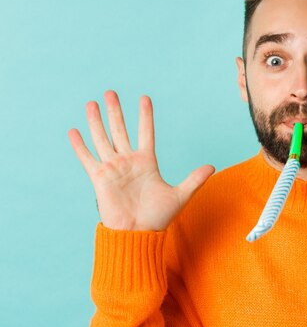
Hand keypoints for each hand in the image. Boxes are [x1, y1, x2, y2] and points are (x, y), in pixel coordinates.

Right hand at [68, 90, 214, 230]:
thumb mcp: (180, 196)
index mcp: (147, 162)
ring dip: (96, 121)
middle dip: (116, 111)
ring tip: (92, 103)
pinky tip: (73, 131)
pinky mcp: (99, 178)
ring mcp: (113, 168)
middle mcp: (128, 161)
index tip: (144, 98)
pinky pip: (88, 158)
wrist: (137, 234)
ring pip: (103, 139)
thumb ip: (194, 180)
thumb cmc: (158, 218)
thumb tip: (212, 167)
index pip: (145, 132)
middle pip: (120, 130)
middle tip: (111, 92)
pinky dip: (80, 145)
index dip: (145, 116)